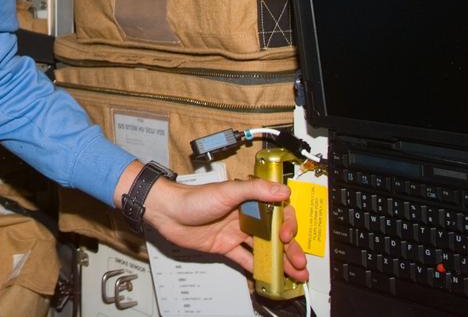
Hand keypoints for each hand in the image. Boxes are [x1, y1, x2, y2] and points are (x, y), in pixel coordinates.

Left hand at [114, 160, 309, 281]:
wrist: (167, 212)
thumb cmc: (193, 197)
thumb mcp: (227, 191)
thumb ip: (255, 190)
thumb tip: (282, 190)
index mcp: (248, 201)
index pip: (278, 212)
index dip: (288, 224)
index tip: (287, 235)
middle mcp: (245, 216)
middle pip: (275, 234)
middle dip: (291, 249)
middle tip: (300, 263)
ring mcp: (236, 233)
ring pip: (264, 248)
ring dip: (280, 261)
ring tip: (294, 274)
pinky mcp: (225, 247)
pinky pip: (246, 259)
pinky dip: (258, 268)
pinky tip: (270, 277)